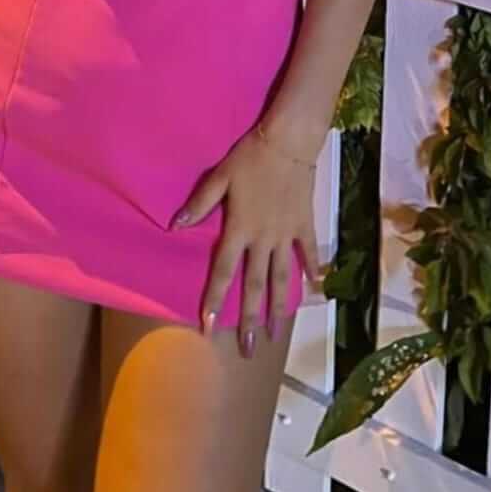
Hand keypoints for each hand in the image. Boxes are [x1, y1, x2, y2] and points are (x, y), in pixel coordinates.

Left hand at [170, 126, 319, 357]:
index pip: (223, 271)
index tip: (209, 326)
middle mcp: (262, 239)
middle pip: (254, 285)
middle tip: (248, 348)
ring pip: (281, 278)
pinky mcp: (304, 225)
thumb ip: (199, 204)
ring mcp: (286, 235)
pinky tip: (315, 288)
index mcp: (239, 229)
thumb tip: (175, 225)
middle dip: (250, 319)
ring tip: (276, 333)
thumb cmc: (249, 158)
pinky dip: (312, 270)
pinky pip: (307, 252)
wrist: (288, 143)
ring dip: (278, 307)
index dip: (215, 299)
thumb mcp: (219, 177)